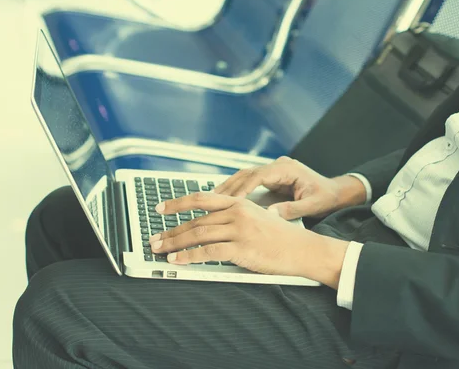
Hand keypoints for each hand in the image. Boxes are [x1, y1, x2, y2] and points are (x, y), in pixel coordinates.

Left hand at [150, 192, 348, 287]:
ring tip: (160, 251)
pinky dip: (190, 256)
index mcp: (239, 203)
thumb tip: (208, 223)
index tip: (160, 208)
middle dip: (171, 230)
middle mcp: (237, 213)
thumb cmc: (281, 236)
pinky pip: (209, 252)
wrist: (304, 249)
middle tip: (154, 239)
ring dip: (175, 243)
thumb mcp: (256, 216)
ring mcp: (239, 230)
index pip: (201, 198)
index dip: (177, 203)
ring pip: (198, 234)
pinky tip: (178, 260)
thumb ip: (234, 215)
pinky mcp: (242, 249)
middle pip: (195, 220)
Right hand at [214, 156, 366, 219]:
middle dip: (229, 186)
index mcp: (287, 169)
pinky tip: (223, 199)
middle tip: (212, 200)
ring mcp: (273, 170)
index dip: (243, 187)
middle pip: (247, 173)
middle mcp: (278, 166)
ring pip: (244, 176)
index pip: (259, 175)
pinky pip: (248, 181)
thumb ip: (292, 209)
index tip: (231, 200)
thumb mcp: (313, 205)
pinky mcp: (271, 177)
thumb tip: (271, 214)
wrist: (336, 191)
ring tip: (211, 199)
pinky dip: (235, 189)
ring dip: (229, 187)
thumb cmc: (327, 197)